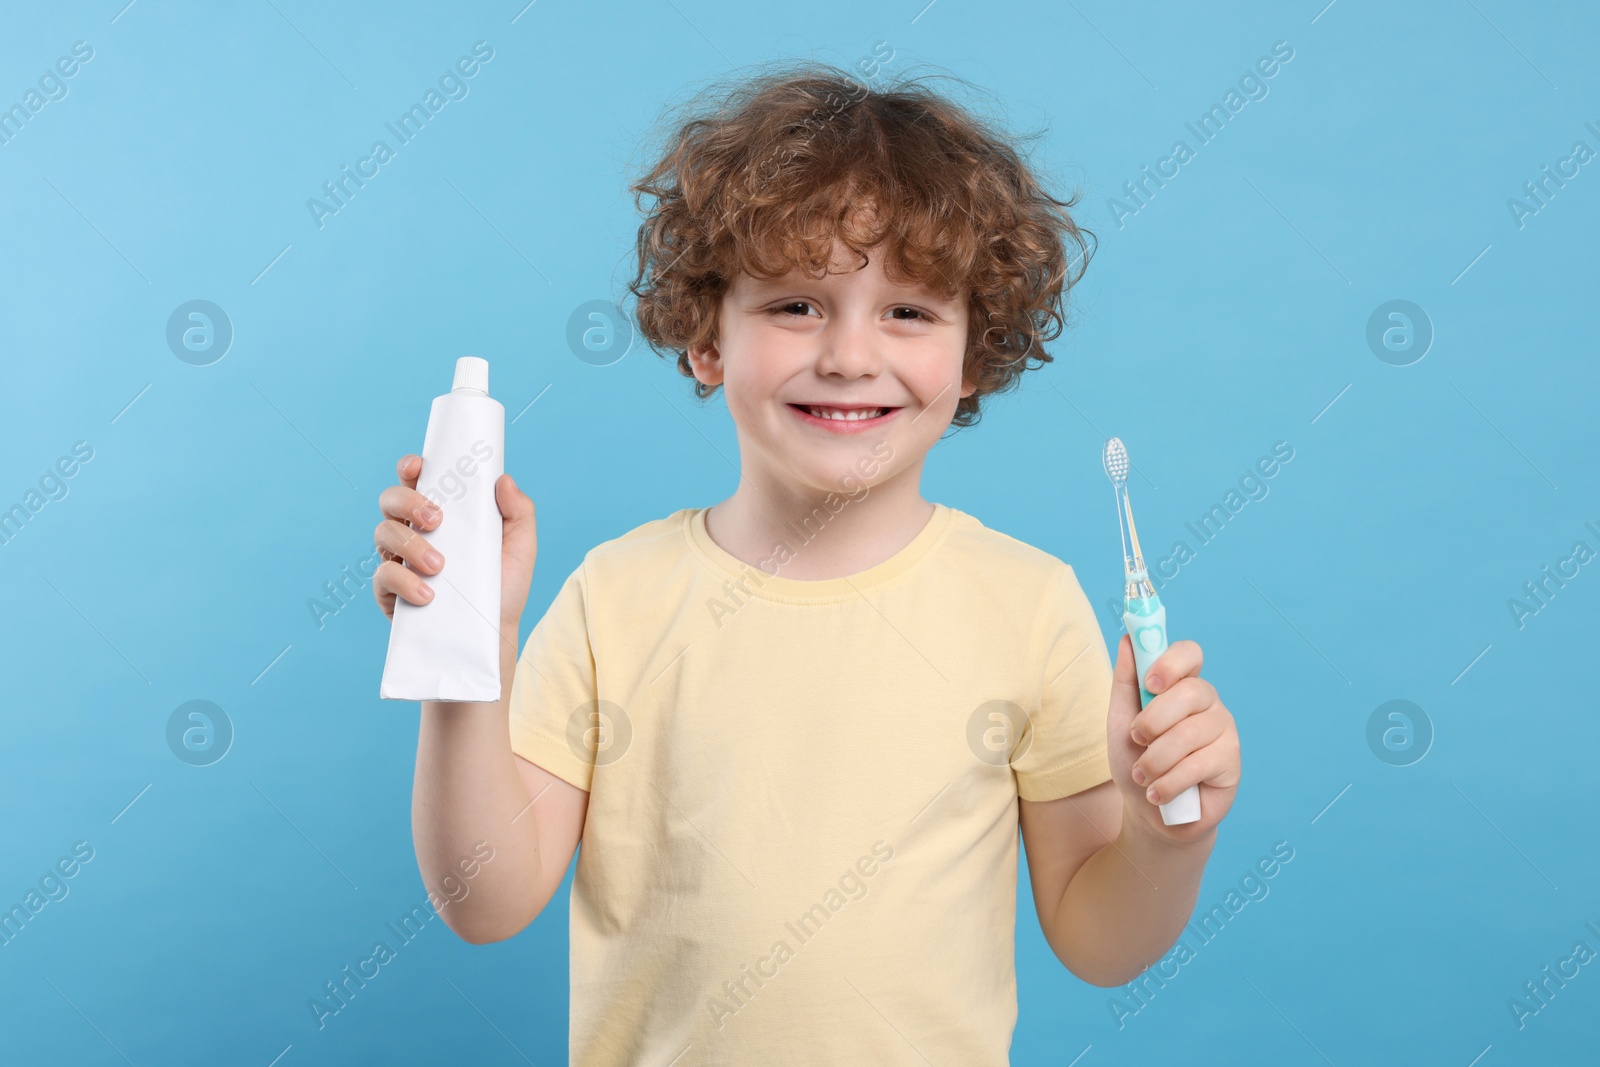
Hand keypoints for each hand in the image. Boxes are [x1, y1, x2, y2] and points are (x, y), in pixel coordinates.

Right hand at [372, 454, 538, 628]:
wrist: (493, 636)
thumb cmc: (504, 587)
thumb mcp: (520, 548)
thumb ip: (519, 512)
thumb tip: (503, 479)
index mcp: (442, 515)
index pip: (416, 481)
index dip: (410, 468)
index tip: (418, 467)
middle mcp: (414, 532)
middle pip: (390, 500)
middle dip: (408, 502)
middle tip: (436, 520)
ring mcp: (398, 560)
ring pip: (383, 533)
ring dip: (410, 544)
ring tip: (439, 566)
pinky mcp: (390, 592)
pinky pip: (382, 575)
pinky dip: (403, 580)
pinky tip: (427, 594)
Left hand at [1106, 634, 1239, 843]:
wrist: (1148, 812)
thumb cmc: (1135, 759)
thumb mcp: (1120, 719)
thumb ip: (1125, 679)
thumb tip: (1127, 638)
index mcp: (1181, 685)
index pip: (1189, 654)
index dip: (1170, 663)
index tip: (1149, 684)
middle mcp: (1207, 702)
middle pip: (1190, 692)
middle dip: (1153, 720)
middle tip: (1137, 739)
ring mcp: (1224, 730)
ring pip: (1190, 733)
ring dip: (1155, 759)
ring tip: (1142, 775)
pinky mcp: (1232, 762)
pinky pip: (1199, 765)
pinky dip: (1168, 782)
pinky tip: (1157, 793)